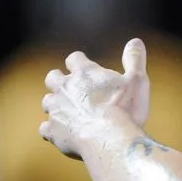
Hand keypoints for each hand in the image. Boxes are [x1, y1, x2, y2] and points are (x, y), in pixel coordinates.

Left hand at [40, 38, 150, 159]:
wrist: (109, 139)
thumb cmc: (125, 110)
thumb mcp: (136, 81)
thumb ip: (134, 59)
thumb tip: (135, 41)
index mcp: (84, 73)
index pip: (74, 58)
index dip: (79, 63)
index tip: (86, 69)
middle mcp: (64, 87)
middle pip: (52, 77)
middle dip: (59, 81)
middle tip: (71, 89)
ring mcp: (56, 109)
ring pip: (47, 102)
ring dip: (55, 105)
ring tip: (68, 113)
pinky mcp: (52, 130)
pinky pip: (45, 129)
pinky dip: (52, 131)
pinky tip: (61, 134)